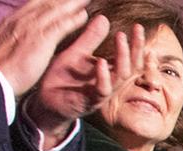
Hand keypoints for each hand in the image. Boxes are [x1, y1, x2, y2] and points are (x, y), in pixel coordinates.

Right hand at [0, 0, 95, 97]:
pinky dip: (73, 20)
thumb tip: (3, 36)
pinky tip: (84, 16)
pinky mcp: (42, 39)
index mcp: (11, 21)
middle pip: (45, 3)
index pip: (32, 5)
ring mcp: (32, 28)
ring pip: (55, 10)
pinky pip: (61, 25)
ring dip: (72, 3)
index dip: (46, 0)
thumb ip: (5, 37)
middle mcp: (21, 20)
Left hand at [19, 15, 145, 147]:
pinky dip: (103, 76)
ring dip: (123, 57)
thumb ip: (90, 38)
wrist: (45, 100)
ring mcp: (101, 92)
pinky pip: (102, 90)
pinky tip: (100, 62)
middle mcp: (109, 82)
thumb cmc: (61, 77)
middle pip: (132, 66)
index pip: (130, 58)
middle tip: (136, 30)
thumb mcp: (76, 53)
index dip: (136, 43)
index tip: (137, 26)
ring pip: (121, 77)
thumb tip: (104, 18)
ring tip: (121, 38)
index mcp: (108, 71)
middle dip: (136, 48)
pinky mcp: (90, 101)